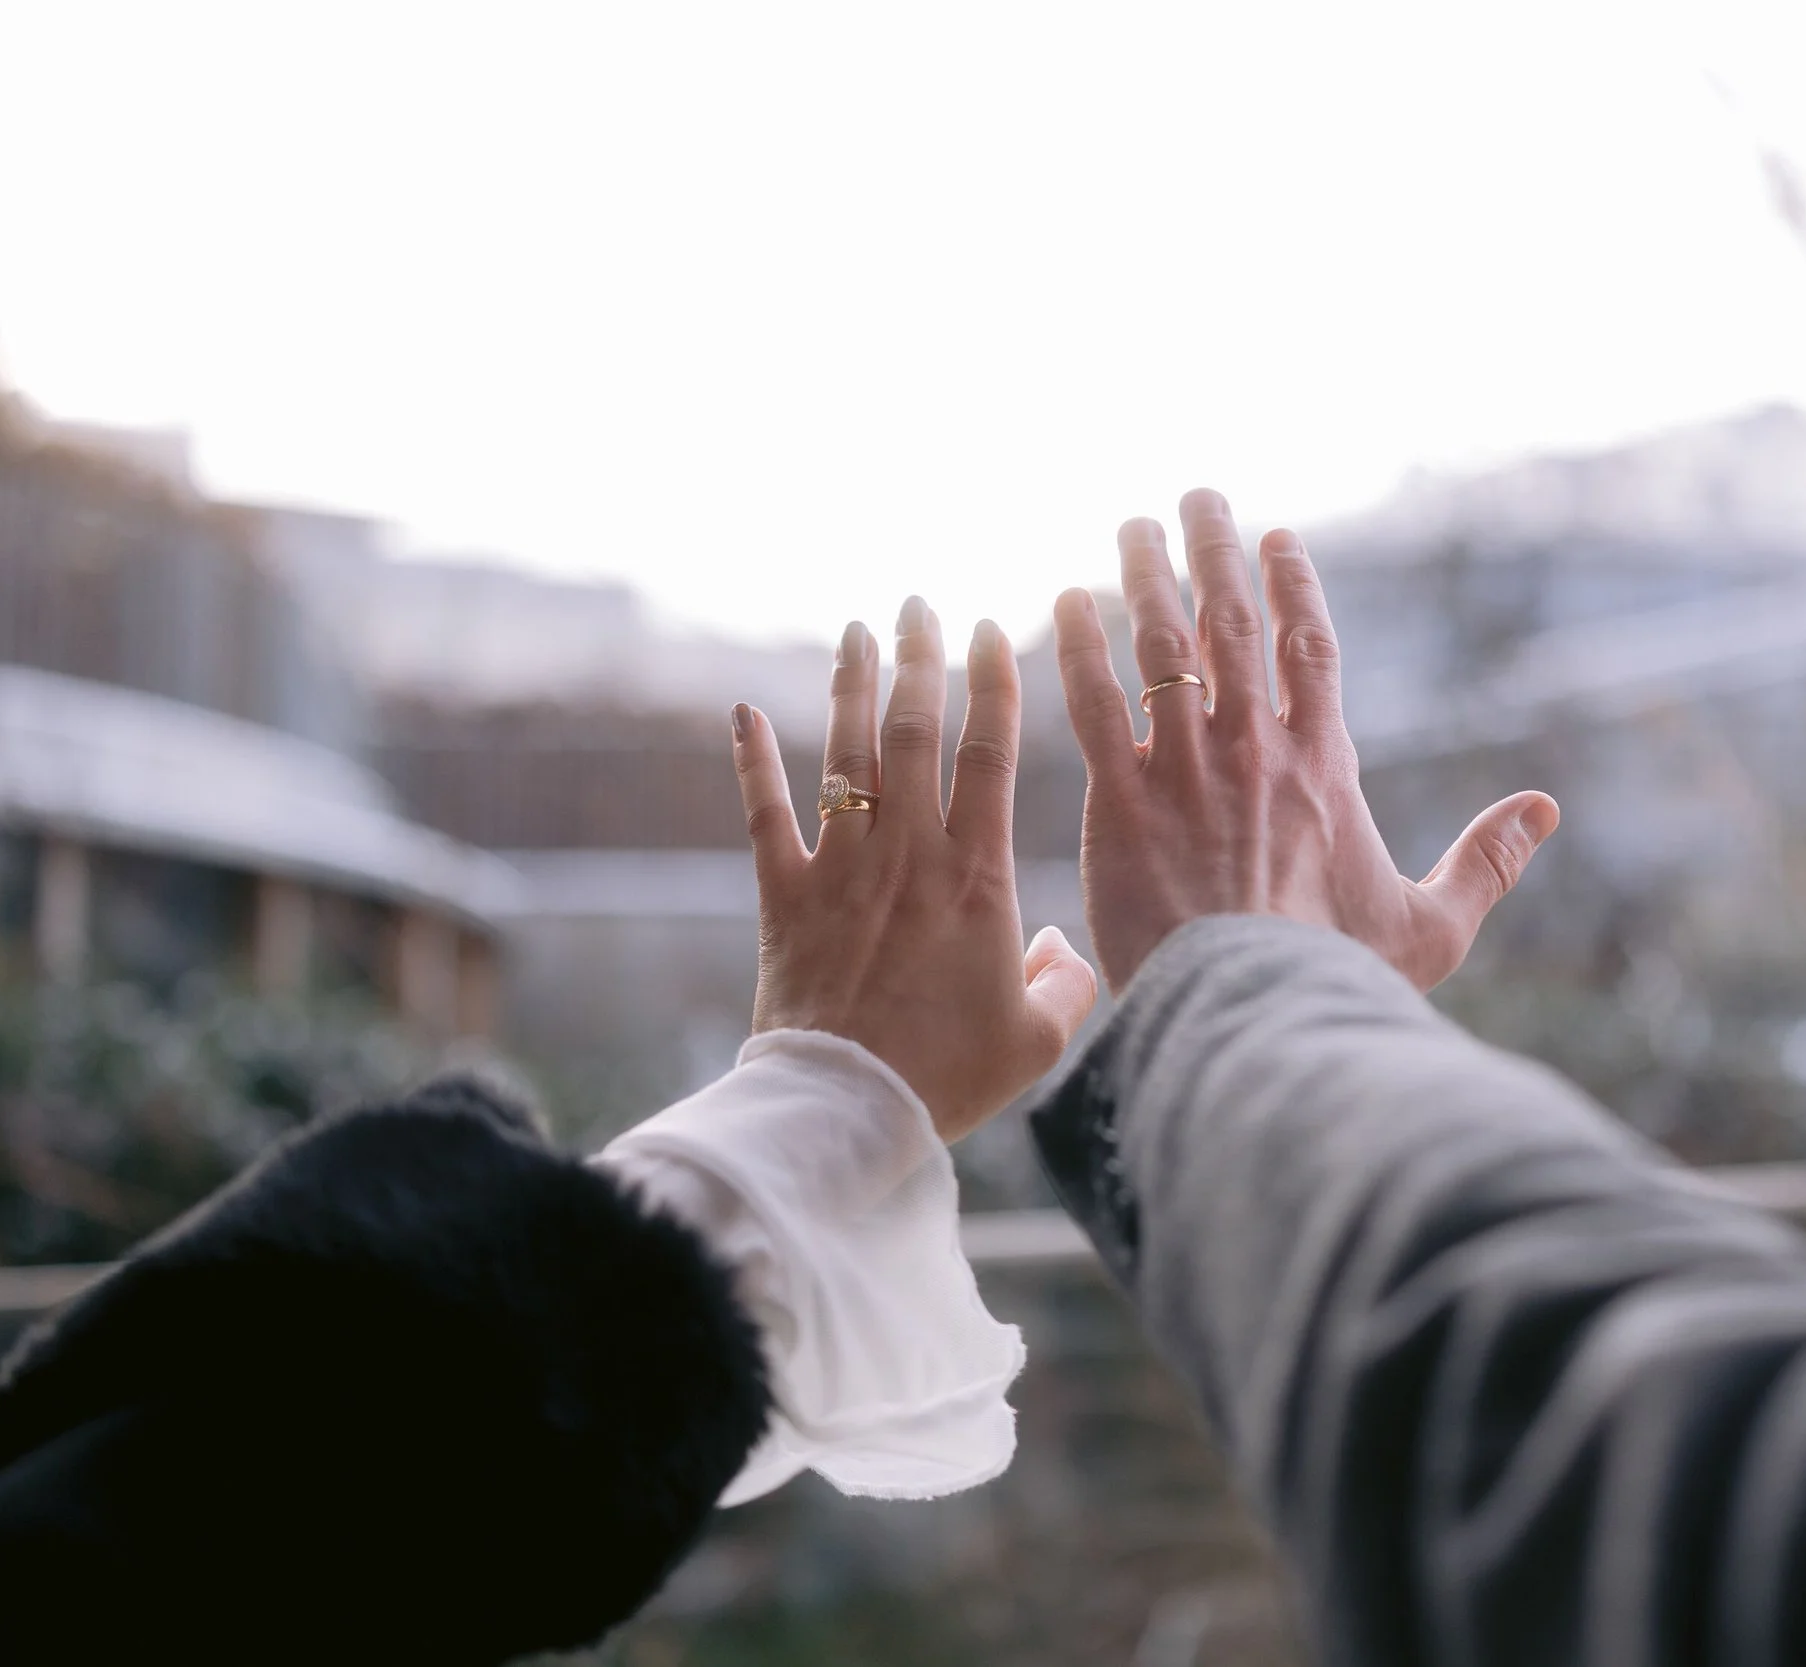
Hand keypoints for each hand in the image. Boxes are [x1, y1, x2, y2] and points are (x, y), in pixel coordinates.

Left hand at [732, 598, 1097, 1139]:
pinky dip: (750, 760)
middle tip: (919, 604)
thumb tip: (1063, 945)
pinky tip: (739, 711)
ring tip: (857, 629)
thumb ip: (1066, 981)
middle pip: (916, 730)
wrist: (849, 1107)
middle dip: (920, 658)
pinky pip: (763, 813)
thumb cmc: (949, 1077)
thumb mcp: (1037, 1039)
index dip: (993, 685)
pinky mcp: (784, 897)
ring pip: (847, 752)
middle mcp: (908, 852)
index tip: (993, 632)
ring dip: (851, 684)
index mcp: (977, 875)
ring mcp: (841, 867)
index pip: (990, 754)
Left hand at [1052, 488, 1558, 994]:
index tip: (1278, 536)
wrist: (1255, 1015)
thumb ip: (1486, 862)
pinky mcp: (1122, 806)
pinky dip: (1080, 650)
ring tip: (1130, 526)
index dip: (1293, 588)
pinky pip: (1095, 707)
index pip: (1309, 649)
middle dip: (1214, 552)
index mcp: (1324, 767)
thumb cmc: (1340, 979)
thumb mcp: (1432, 927)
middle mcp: (1253, 750)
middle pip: (1230, 625)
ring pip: (1161, 648)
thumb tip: (1546, 811)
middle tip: (1198, 497)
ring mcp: (1184, 772)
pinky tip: (1064, 603)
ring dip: (1143, 578)